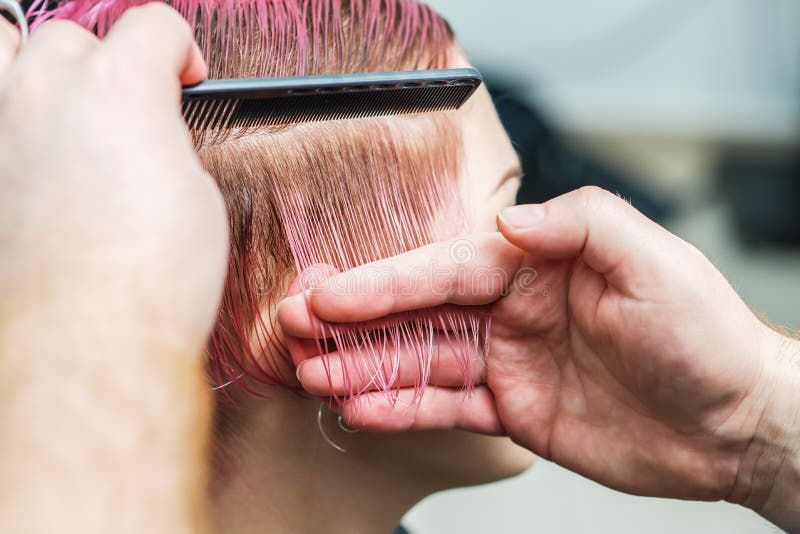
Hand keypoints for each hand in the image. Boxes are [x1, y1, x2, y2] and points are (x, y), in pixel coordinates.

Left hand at [0, 4, 226, 344]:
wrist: (90, 339)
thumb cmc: (147, 279)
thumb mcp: (195, 195)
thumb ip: (165, 143)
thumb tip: (150, 139)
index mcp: (120, 88)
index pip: (154, 26)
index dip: (180, 50)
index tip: (186, 76)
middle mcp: (46, 93)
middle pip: (73, 35)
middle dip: (107, 61)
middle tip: (129, 107)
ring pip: (0, 45)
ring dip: (33, 64)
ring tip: (57, 101)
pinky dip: (10, 124)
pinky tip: (30, 154)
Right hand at [279, 187, 799, 526]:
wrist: (732, 418)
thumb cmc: (702, 332)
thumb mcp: (651, 259)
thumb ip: (576, 226)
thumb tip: (507, 220)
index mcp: (535, 265)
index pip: (443, 269)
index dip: (383, 283)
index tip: (328, 294)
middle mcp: (512, 308)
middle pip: (417, 312)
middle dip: (354, 322)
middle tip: (295, 330)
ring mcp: (508, 360)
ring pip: (421, 361)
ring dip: (366, 367)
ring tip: (314, 375)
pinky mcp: (514, 409)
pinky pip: (448, 407)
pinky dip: (405, 408)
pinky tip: (364, 408)